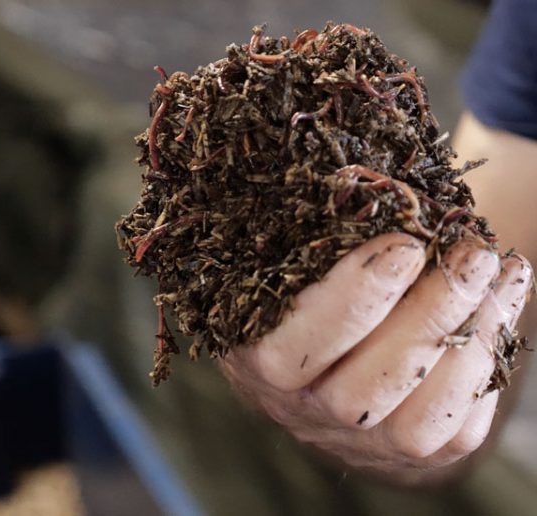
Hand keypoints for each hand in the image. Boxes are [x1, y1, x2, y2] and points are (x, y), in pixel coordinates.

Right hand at [220, 233, 532, 473]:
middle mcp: (301, 411)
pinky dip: (486, 362)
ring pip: (412, 426)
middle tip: (471, 254)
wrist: (323, 346)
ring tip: (494, 271)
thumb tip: (394, 198)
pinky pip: (455, 432)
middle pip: (357, 396)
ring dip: (465, 343)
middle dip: (425, 319)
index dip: (351, 301)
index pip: (290, 349)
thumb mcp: (297, 256)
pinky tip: (499, 302)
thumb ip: (321, 238)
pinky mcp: (406, 452)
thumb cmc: (310, 281)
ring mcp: (356, 440)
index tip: (404, 245)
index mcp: (258, 360)